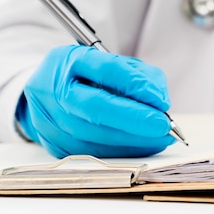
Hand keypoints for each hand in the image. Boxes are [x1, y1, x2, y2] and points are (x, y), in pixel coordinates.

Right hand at [16, 45, 174, 157]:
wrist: (48, 93)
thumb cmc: (90, 76)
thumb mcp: (114, 63)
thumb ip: (141, 76)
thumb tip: (161, 102)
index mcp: (68, 60)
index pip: (106, 70)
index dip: (136, 86)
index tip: (161, 101)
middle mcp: (53, 90)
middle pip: (96, 107)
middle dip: (135, 119)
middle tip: (164, 126)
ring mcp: (50, 120)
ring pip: (96, 135)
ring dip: (135, 139)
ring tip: (162, 138)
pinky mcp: (55, 145)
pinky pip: (94, 152)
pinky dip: (125, 150)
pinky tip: (145, 145)